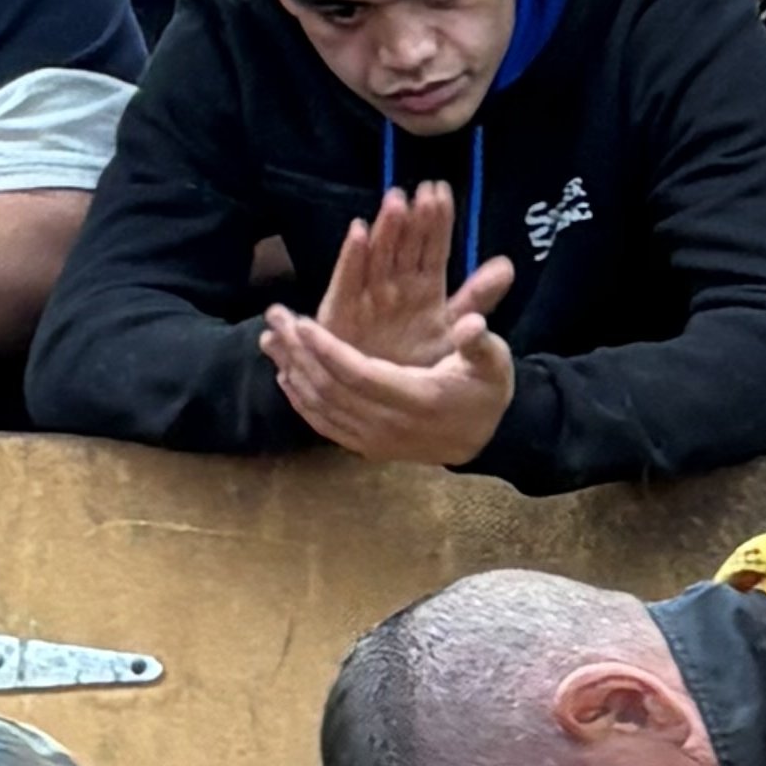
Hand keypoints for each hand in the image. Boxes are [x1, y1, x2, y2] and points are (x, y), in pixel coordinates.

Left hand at [255, 185, 516, 466]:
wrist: (485, 440)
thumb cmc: (486, 391)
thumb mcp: (494, 363)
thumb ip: (480, 342)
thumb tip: (471, 323)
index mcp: (419, 399)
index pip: (360, 374)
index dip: (328, 349)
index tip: (303, 321)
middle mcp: (391, 426)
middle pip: (331, 389)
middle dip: (299, 352)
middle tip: (276, 318)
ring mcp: (375, 441)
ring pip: (321, 407)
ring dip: (292, 372)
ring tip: (271, 339)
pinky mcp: (366, 447)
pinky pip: (324, 425)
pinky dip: (300, 401)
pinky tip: (285, 375)